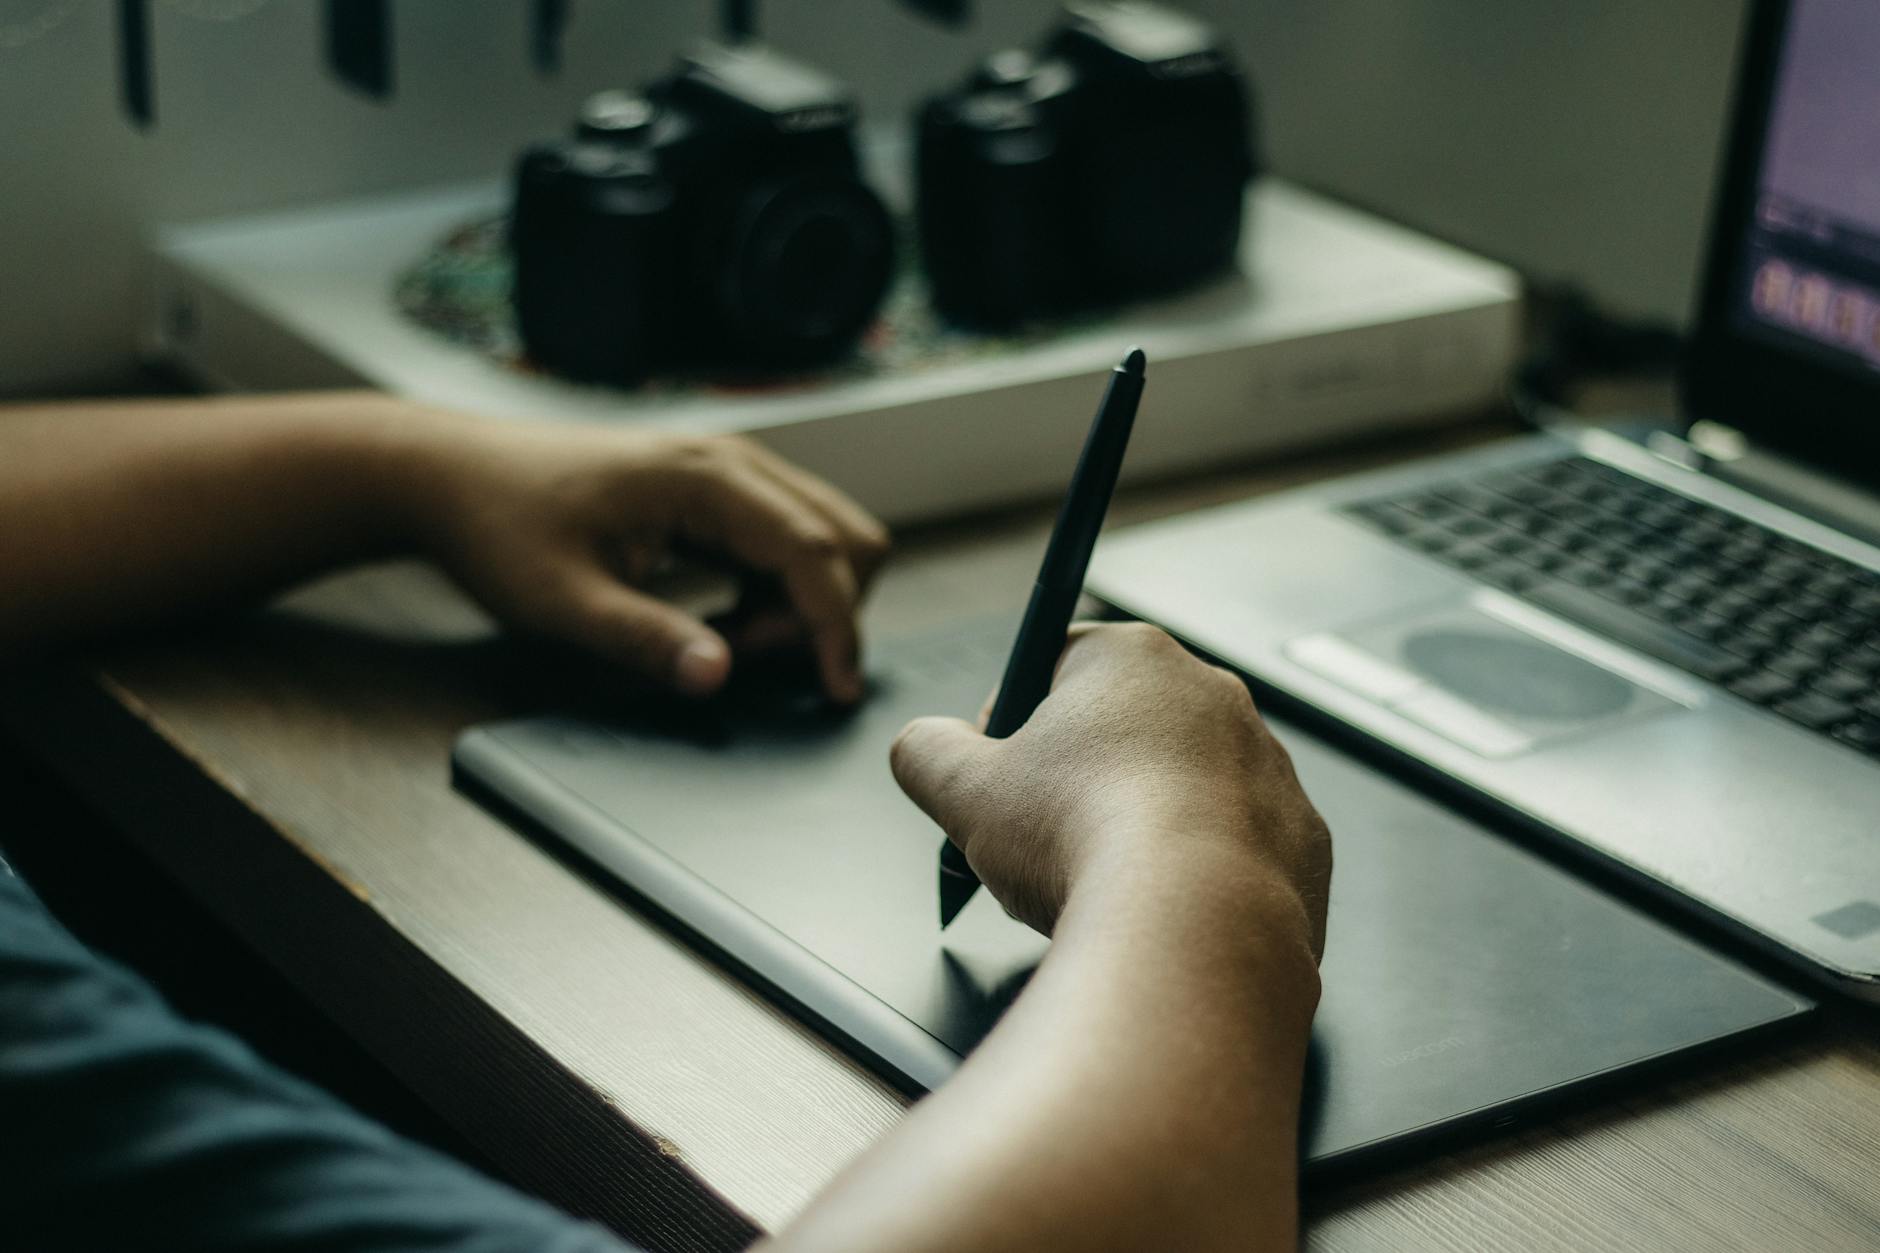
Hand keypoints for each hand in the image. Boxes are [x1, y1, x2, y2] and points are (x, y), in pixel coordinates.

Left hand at [395, 417, 889, 700]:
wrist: (452, 475)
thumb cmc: (498, 527)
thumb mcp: (561, 602)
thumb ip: (643, 639)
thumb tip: (717, 677)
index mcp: (704, 478)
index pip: (815, 551)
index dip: (836, 627)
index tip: (837, 690)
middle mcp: (732, 462)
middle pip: (847, 536)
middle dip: (823, 613)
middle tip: (747, 659)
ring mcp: (730, 471)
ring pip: (827, 537)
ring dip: (802, 603)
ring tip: (725, 642)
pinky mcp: (719, 490)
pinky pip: (789, 540)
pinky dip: (778, 591)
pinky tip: (719, 622)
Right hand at [890, 623, 1329, 950]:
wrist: (1191, 928)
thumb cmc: (1080, 841)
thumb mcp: (960, 789)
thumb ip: (925, 750)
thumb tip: (921, 746)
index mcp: (1131, 658)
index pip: (1056, 661)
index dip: (1013, 719)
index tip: (998, 772)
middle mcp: (1213, 694)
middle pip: (1123, 725)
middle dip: (1079, 776)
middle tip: (1041, 837)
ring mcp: (1268, 765)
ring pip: (1183, 787)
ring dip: (1141, 823)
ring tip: (1101, 882)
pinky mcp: (1302, 837)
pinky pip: (1235, 846)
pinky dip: (1199, 874)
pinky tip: (1161, 908)